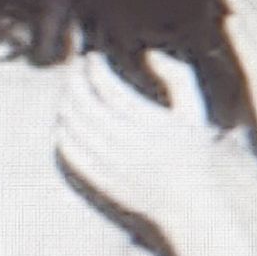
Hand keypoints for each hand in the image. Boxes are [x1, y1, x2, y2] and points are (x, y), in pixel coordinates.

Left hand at [54, 48, 219, 220]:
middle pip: (84, 104)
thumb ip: (177, 76)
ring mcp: (111, 164)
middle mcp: (127, 143)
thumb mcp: (194, 109)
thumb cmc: (192, 150)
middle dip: (74, 80)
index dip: (94, 68)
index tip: (92, 58)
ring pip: (73, 126)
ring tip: (71, 90)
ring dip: (66, 102)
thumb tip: (148, 53)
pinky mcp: (100, 180)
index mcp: (150, 122)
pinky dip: (63, 132)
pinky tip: (66, 120)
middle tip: (75, 68)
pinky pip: (70, 152)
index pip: (108, 88)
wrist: (187, 201)